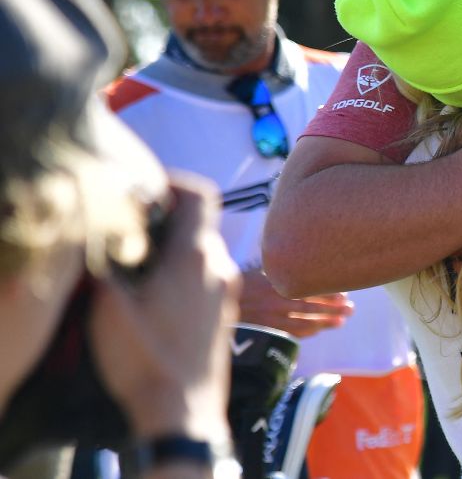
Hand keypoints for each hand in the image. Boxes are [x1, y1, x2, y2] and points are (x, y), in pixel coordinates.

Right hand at [88, 174, 240, 440]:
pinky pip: (207, 277)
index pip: (200, 193)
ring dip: (174, 250)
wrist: (183, 410)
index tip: (146, 192)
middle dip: (166, 221)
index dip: (173, 183)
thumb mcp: (108, 304)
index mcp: (194, 255)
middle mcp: (219, 266)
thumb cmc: (146, 358)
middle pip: (198, 223)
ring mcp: (226, 291)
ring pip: (202, 252)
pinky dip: (184, 274)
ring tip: (140, 268)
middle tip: (132, 234)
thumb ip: (107, 260)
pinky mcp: (224, 314)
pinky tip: (156, 297)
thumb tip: (103, 235)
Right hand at [238, 267, 353, 337]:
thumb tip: (307, 258)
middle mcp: (276, 300)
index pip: (309, 289)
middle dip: (333, 309)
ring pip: (304, 322)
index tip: (344, 294)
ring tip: (341, 322)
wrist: (218, 298)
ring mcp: (271, 317)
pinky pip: (291, 332)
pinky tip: (318, 330)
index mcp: (277, 282)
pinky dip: (306, 332)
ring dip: (325, 323)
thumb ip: (283, 267)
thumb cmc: (243, 280)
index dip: (328, 293)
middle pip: (311, 306)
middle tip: (351, 309)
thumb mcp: (262, 269)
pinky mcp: (267, 328)